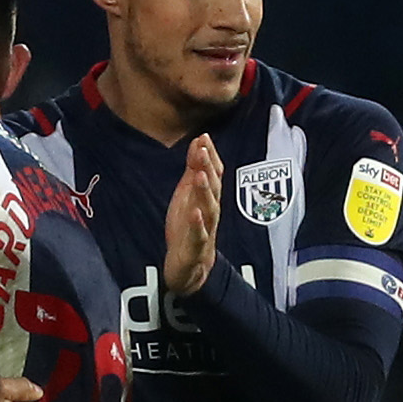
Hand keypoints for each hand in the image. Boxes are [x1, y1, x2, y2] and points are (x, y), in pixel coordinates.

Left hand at [160, 134, 221, 298]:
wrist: (189, 264)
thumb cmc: (189, 225)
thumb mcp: (189, 193)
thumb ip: (194, 169)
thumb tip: (198, 143)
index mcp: (208, 198)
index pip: (214, 173)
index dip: (209, 156)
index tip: (204, 137)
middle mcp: (210, 211)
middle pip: (213, 188)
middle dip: (208, 168)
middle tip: (203, 150)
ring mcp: (205, 229)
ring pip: (209, 209)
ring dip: (206, 192)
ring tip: (201, 176)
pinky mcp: (196, 247)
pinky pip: (199, 234)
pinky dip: (198, 224)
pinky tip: (195, 212)